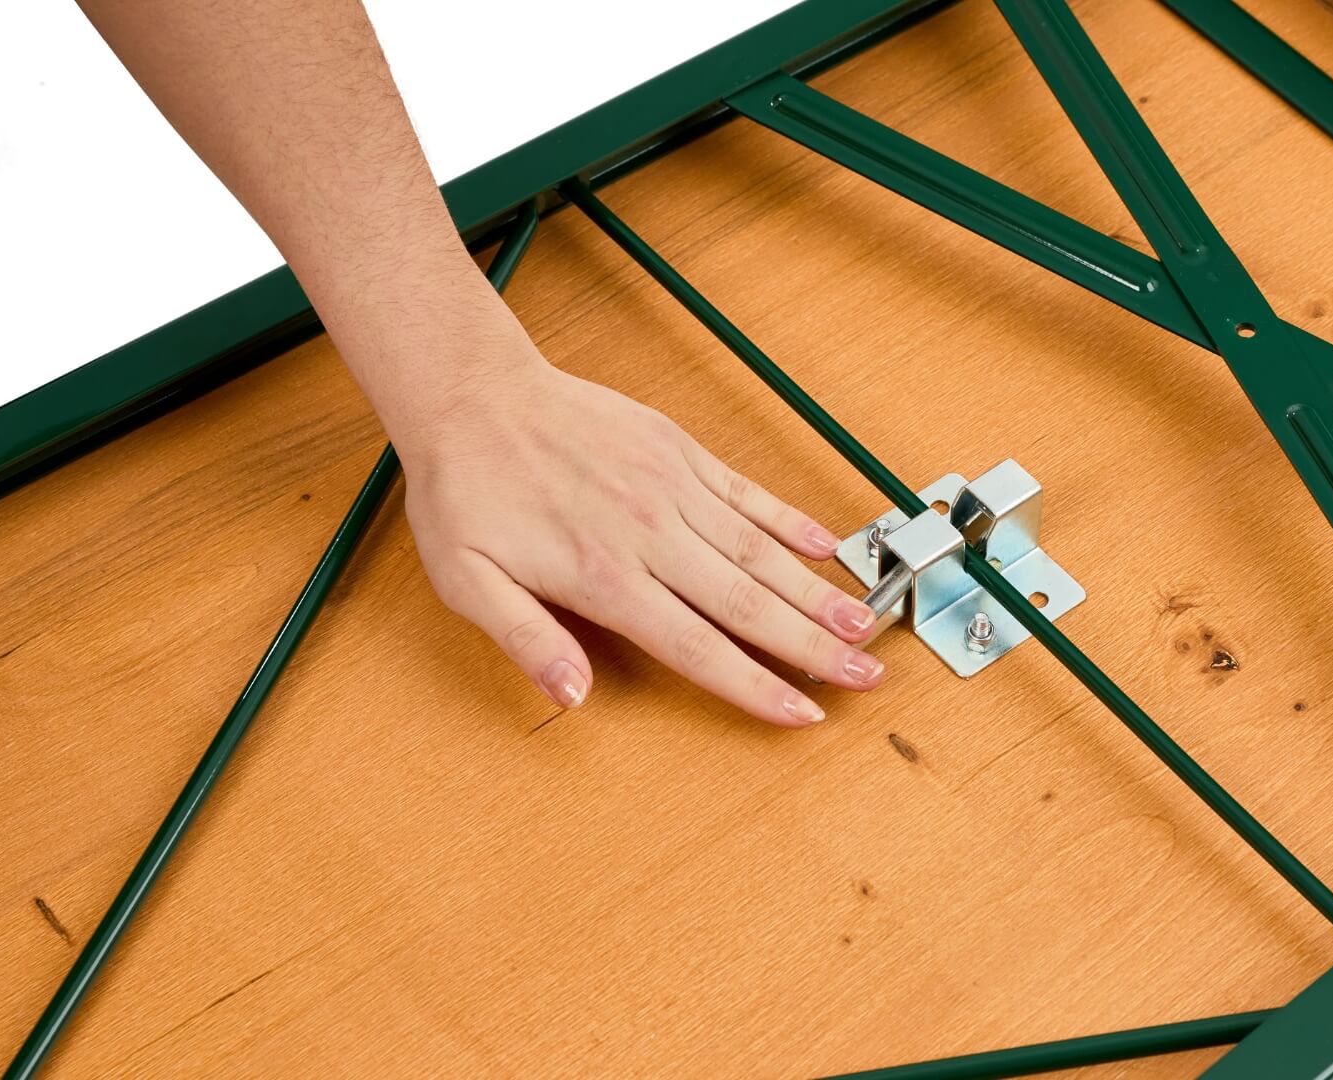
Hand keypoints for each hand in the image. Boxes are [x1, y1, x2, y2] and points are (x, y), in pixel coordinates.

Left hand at [382, 327, 885, 725]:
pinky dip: (790, 521)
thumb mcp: (466, 581)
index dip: (755, 686)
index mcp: (604, 577)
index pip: (697, 646)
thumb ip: (525, 640)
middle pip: (748, 605)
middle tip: (865, 677)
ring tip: (866, 622)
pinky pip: (747, 493)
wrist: (473, 393)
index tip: (803, 713)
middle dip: (814, 647)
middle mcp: (650, 535)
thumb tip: (574, 696)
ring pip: (760, 552)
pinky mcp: (679, 451)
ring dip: (817, 592)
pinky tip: (826, 547)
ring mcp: (672, 489)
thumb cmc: (466, 491)